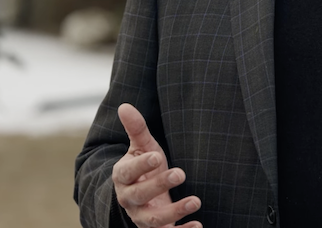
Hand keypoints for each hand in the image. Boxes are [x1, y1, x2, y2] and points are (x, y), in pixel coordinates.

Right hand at [112, 103, 202, 227]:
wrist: (140, 196)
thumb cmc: (144, 166)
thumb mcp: (141, 147)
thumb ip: (136, 129)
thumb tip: (124, 105)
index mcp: (123, 177)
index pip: (127, 172)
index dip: (140, 165)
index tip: (157, 156)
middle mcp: (129, 199)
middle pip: (139, 195)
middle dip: (159, 185)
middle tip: (181, 173)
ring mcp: (142, 216)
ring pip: (153, 219)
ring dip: (174, 211)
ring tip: (196, 201)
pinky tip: (198, 225)